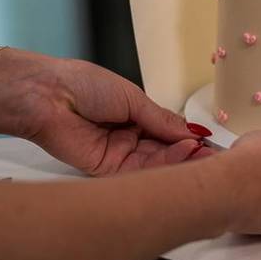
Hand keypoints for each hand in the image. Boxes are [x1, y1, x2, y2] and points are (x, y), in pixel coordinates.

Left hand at [0, 53, 215, 175]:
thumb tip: (191, 132)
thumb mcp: (133, 97)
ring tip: (201, 153)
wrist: (48, 96)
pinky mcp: (107, 171)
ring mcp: (118, 156)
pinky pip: (139, 174)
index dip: (188, 138)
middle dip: (188, 153)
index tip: (210, 142)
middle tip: (212, 154)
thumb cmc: (84, 85)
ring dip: (179, 160)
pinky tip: (181, 155)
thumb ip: (162, 119)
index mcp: (134, 116)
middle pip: (164, 152)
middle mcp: (128, 138)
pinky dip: (162, 167)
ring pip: (156, 164)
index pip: (168, 133)